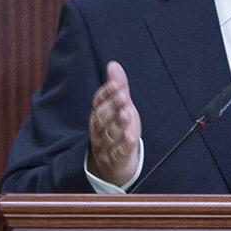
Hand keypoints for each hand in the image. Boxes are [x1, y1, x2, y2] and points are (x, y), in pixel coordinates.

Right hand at [87, 61, 141, 185]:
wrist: (112, 166)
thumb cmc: (117, 130)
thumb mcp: (120, 107)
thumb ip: (118, 87)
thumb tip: (113, 64)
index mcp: (98, 115)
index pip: (98, 102)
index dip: (107, 92)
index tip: (115, 83)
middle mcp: (98, 130)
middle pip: (102, 117)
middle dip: (113, 106)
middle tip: (123, 96)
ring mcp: (105, 146)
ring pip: (109, 134)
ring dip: (118, 124)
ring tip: (126, 114)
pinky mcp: (114, 161)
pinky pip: (118, 153)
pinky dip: (124, 145)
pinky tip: (131, 138)